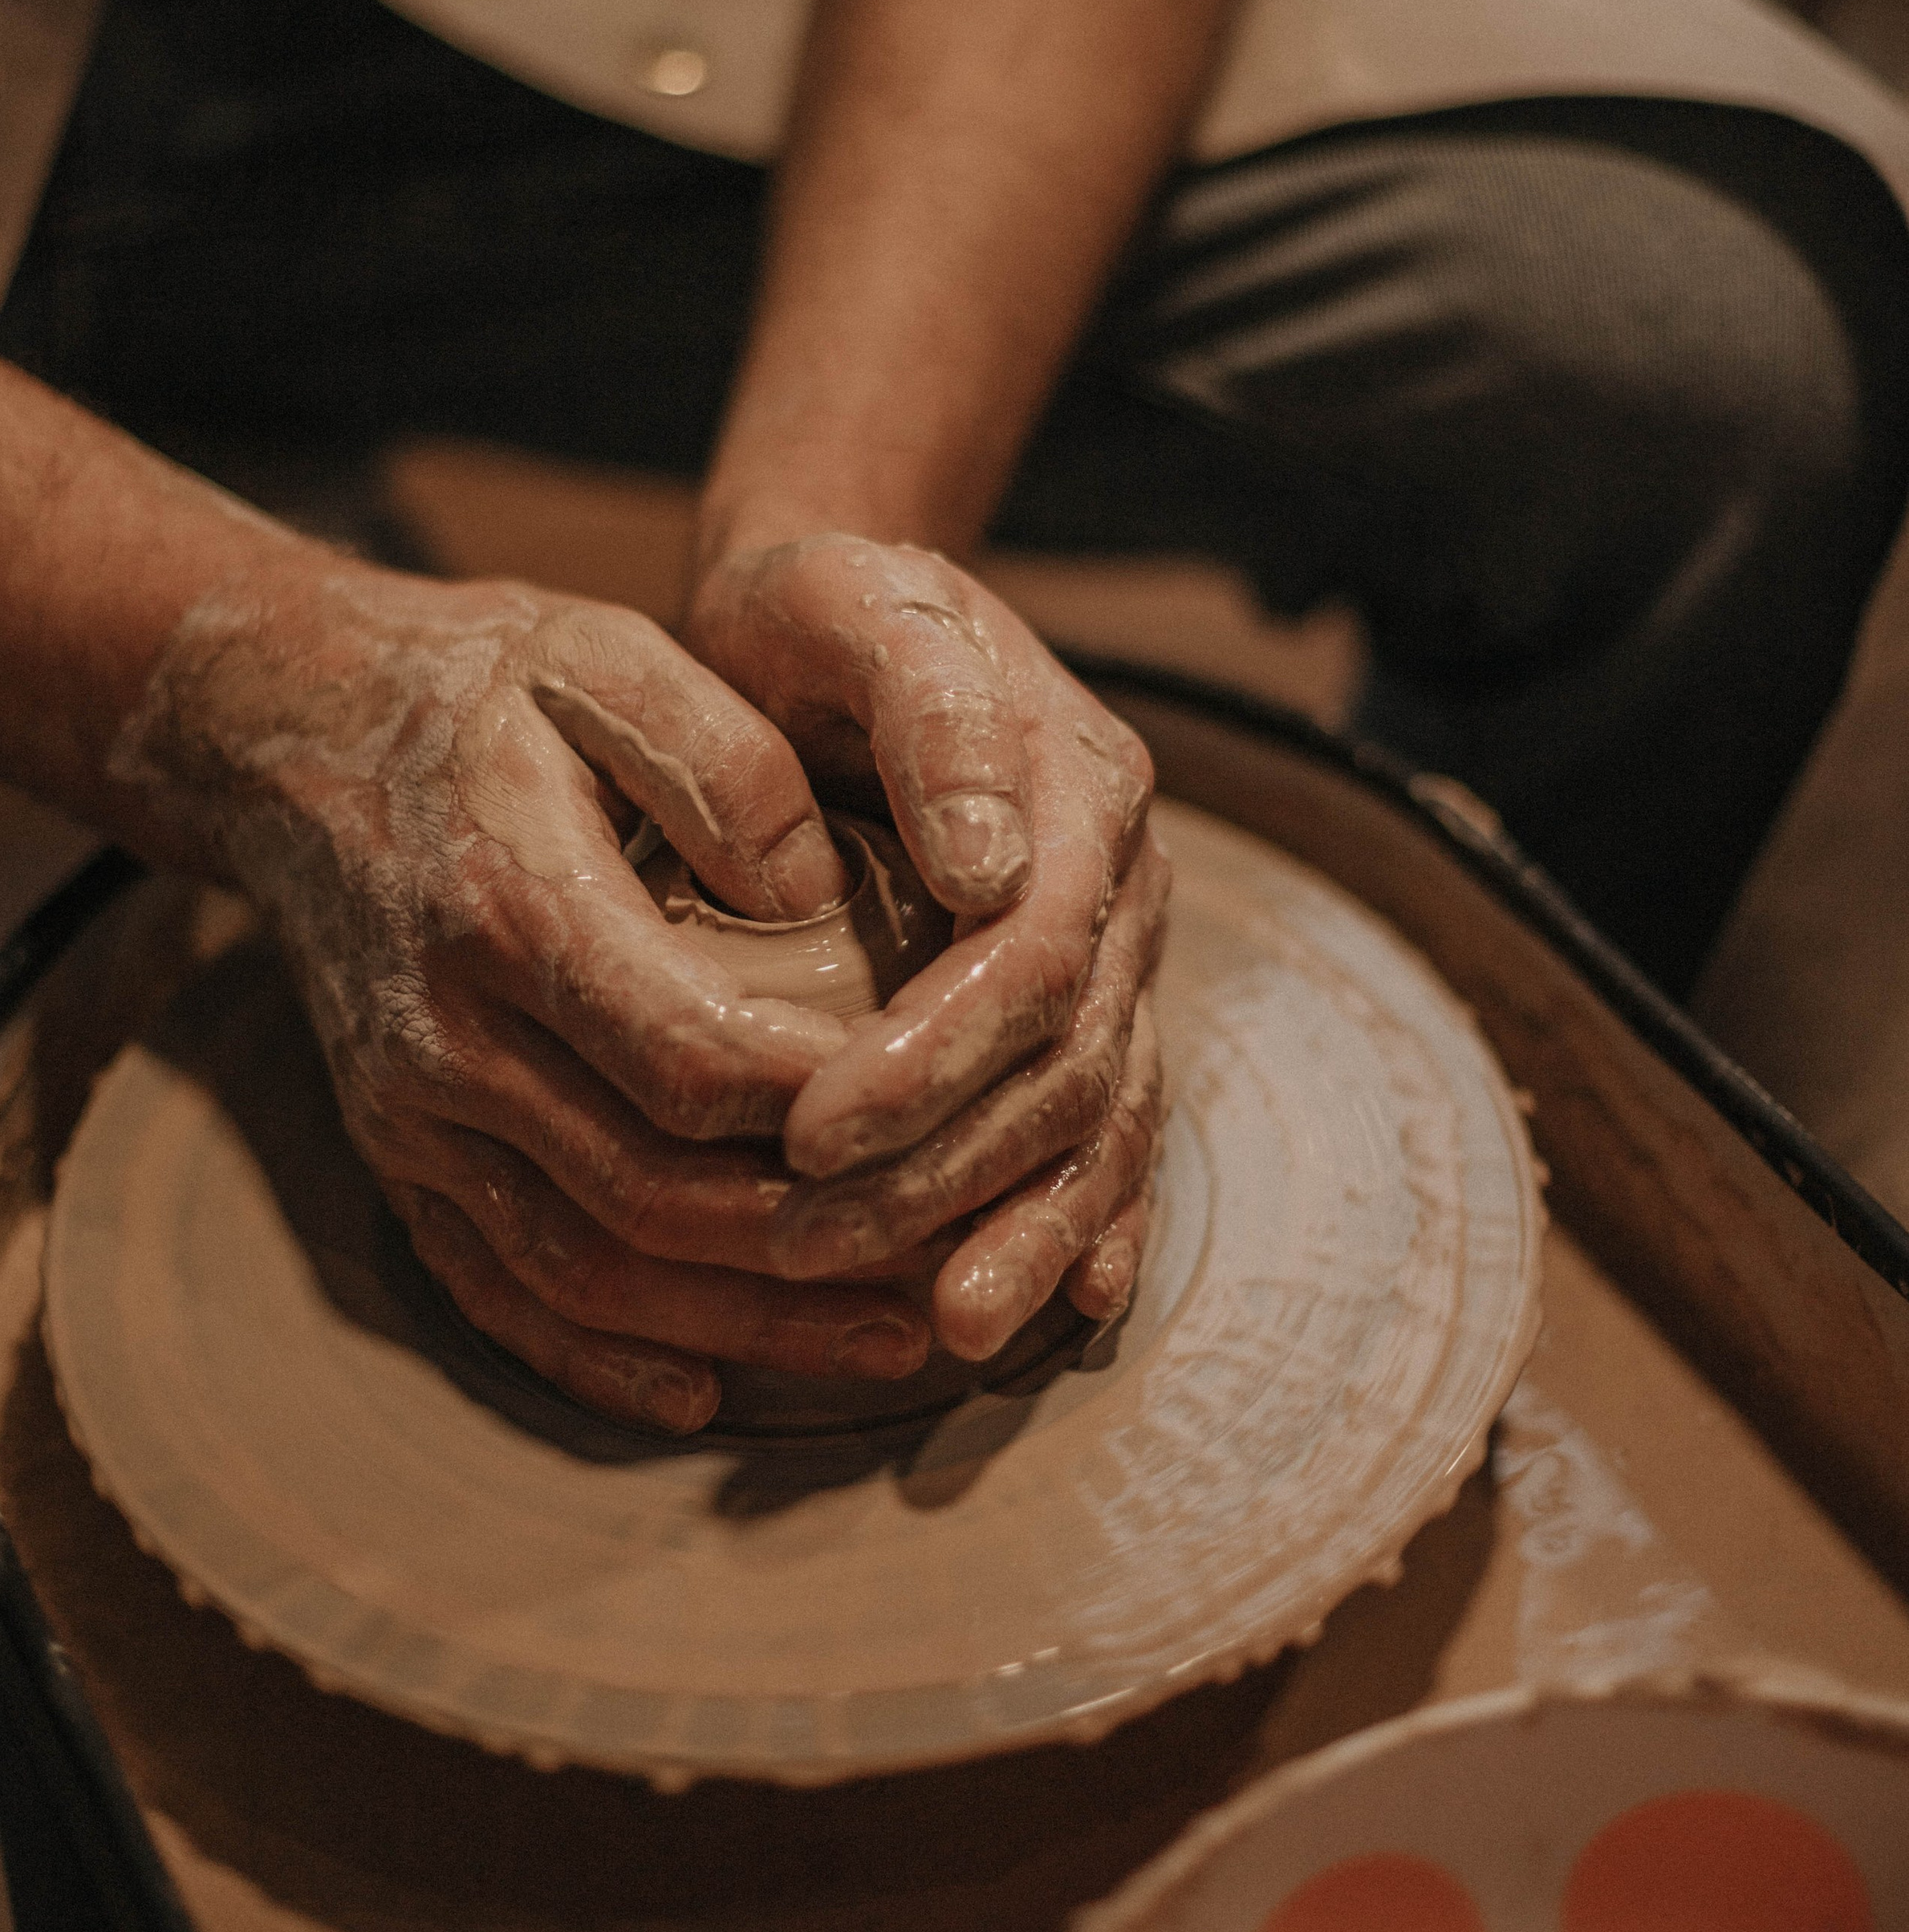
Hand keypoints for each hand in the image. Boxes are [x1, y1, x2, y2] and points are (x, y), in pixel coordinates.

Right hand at [112, 561, 940, 1432]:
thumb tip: (826, 898)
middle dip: (821, 1249)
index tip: (959, 1121)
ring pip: (587, 1268)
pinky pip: (496, 1289)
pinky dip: (600, 1356)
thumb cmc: (476, 686)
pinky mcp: (396, 1154)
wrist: (283, 732)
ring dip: (744, 1324)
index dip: (835, 1112)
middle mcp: (448, 1036)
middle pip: (654, 1194)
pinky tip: (705, 1386)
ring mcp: (411, 1113)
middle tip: (964, 1265)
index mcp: (513, 910)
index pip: (694, 1059)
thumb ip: (726, 765)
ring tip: (892, 1339)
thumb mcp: (605, 658)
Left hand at [684, 533, 1169, 1360]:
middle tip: (813, 1244)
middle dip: (952, 1170)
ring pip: (1097, 1114)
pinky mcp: (1083, 1003)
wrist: (830, 610)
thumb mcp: (854, 604)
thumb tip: (996, 870)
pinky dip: (1093, 1220)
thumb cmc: (819, 608)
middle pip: (1068, 1058)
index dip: (938, 1055)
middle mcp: (1119, 878)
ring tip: (948, 1327)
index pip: (1034, 953)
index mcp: (1082, 783)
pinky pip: (1112, 1127)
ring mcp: (1115, 948)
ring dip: (1024, 1227)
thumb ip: (933, 712)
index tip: (814, 1130)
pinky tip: (1059, 1305)